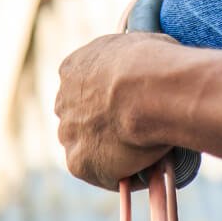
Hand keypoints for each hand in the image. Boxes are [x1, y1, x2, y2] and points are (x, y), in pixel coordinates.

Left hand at [54, 33, 175, 189]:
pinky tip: (148, 169)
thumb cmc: (157, 63)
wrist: (152, 90)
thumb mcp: (143, 46)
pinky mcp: (79, 163)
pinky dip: (124, 175)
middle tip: (139, 132)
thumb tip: (152, 72)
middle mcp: (64, 100)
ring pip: (90, 148)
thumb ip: (134, 62)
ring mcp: (69, 133)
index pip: (86, 87)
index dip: (109, 98)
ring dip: (113, 153)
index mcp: (75, 67)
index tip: (131, 105)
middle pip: (81, 119)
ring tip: (149, 154)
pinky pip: (103, 174)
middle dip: (104, 127)